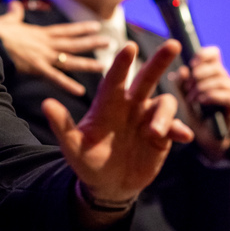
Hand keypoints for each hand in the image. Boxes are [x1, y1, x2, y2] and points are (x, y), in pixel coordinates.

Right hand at [0, 0, 108, 95]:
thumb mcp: (7, 20)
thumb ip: (14, 14)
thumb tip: (14, 5)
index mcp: (40, 33)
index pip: (65, 30)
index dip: (81, 29)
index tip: (96, 26)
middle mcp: (45, 43)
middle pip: (73, 43)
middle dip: (91, 43)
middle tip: (110, 43)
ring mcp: (42, 55)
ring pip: (69, 59)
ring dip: (86, 63)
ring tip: (103, 65)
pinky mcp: (35, 67)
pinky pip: (54, 78)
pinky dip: (67, 85)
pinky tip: (80, 91)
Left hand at [43, 40, 193, 208]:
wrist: (108, 186)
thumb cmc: (87, 161)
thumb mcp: (73, 146)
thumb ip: (62, 125)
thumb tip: (46, 104)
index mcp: (108, 103)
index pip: (116, 78)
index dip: (122, 63)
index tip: (129, 47)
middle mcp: (131, 106)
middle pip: (147, 78)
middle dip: (159, 61)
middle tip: (173, 44)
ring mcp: (148, 119)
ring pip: (164, 104)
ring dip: (163, 115)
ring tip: (154, 133)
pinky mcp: (163, 136)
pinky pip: (175, 127)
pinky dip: (180, 129)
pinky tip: (183, 136)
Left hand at [174, 45, 229, 158]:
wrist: (205, 137)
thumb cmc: (195, 114)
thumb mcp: (185, 95)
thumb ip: (182, 83)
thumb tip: (183, 70)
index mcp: (213, 73)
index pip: (214, 54)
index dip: (204, 55)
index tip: (192, 63)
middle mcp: (226, 79)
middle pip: (215, 67)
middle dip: (198, 75)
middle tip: (187, 88)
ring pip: (220, 80)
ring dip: (202, 88)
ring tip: (191, 99)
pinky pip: (226, 95)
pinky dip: (211, 96)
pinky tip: (200, 101)